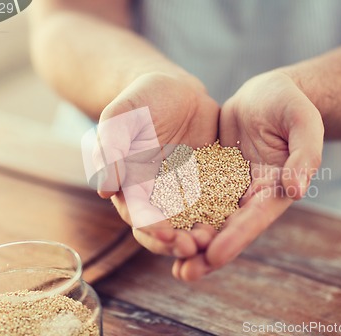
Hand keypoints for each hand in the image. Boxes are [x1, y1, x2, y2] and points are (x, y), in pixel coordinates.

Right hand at [94, 72, 218, 258]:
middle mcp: (159, 196)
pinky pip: (218, 204)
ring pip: (193, 222)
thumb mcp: (121, 117)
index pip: (139, 216)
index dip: (152, 229)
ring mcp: (186, 193)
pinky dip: (224, 217)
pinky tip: (235, 222)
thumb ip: (111, 148)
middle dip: (178, 242)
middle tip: (193, 248)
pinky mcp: (210, 184)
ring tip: (214, 241)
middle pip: (166, 229)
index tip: (166, 236)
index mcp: (132, 186)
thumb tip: (105, 189)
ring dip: (201, 236)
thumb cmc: (142, 101)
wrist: (176, 91)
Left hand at [173, 70, 323, 279]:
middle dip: (208, 253)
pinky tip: (158, 227)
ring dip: (191, 243)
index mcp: (276, 187)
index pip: (256, 217)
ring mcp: (231, 188)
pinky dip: (180, 214)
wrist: (267, 95)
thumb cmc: (290, 105)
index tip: (214, 255)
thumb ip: (304, 155)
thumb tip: (296, 190)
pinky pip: (194, 197)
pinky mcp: (212, 177)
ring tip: (171, 264)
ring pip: (210, 220)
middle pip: (230, 229)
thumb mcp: (303, 122)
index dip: (236, 237)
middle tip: (185, 273)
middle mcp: (253, 195)